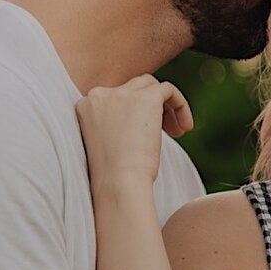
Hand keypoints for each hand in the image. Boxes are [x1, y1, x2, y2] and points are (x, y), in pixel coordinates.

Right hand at [75, 74, 192, 187]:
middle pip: (132, 88)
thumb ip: (115, 124)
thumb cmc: (113, 177)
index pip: (114, 98)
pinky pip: (169, 90)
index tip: (143, 136)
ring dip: (165, 106)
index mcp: (84, 105)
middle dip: (150, 108)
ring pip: (150, 85)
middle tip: (164, 133)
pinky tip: (185, 128)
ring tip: (176, 132)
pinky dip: (180, 105)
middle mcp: (99, 93)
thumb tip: (139, 118)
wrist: (119, 183)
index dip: (133, 114)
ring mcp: (122, 93)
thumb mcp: (106, 144)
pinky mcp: (146, 97)